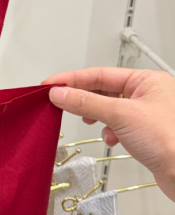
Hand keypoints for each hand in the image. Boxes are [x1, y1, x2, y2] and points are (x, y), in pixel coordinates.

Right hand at [42, 68, 174, 201]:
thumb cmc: (170, 140)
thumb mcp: (121, 115)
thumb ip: (87, 102)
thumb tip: (61, 93)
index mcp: (146, 80)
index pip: (100, 73)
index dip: (72, 79)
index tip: (51, 85)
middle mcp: (148, 94)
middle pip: (104, 90)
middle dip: (84, 99)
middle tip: (60, 103)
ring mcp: (147, 114)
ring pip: (109, 109)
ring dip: (98, 117)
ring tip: (91, 122)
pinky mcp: (145, 134)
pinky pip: (118, 125)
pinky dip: (110, 132)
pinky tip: (112, 139)